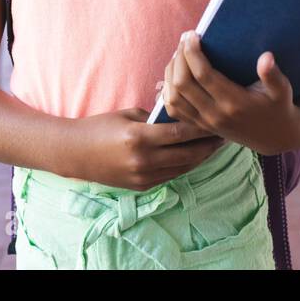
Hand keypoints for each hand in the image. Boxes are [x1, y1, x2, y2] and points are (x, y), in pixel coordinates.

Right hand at [65, 108, 225, 190]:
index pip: (179, 133)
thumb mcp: (128, 114)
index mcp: (139, 138)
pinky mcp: (142, 186)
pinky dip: (185, 166)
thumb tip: (178, 113)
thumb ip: (154, 116)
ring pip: (182, 168)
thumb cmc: (100, 127)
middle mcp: (144, 160)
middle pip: (187, 154)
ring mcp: (143, 177)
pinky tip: (195, 157)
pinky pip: (171, 176)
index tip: (216, 120)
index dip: (201, 128)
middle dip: (208, 146)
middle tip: (224, 135)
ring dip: (200, 158)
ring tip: (214, 147)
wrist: (75, 154)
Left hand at [162, 31, 299, 155]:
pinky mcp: (200, 126)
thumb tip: (266, 56)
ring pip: (172, 98)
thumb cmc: (279, 107)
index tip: (192, 34)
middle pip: (182, 84)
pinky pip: (173, 110)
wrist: (275, 137)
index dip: (193, 53)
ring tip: (179, 54)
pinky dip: (167, 91)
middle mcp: (215, 115)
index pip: (203, 75)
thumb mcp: (283, 91)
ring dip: (170, 73)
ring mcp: (205, 122)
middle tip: (184, 39)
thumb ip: (273, 75)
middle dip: (179, 58)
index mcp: (234, 103)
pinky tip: (173, 74)